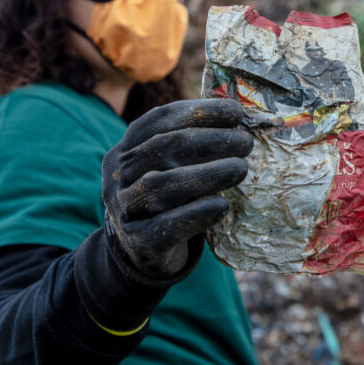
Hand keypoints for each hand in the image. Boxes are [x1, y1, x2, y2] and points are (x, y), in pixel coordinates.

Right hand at [102, 99, 251, 280]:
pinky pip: (167, 226)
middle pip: (162, 149)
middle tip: (245, 143)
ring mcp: (124, 210)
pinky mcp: (139, 243)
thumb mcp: (167, 168)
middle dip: (209, 140)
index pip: (158, 120)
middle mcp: (118, 177)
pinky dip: (197, 213)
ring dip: (207, 174)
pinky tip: (223, 206)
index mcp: (125, 149)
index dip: (198, 112)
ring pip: (161, 186)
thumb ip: (190, 146)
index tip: (236, 112)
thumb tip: (239, 121)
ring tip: (241, 169)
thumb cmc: (167, 199)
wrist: (142, 252)